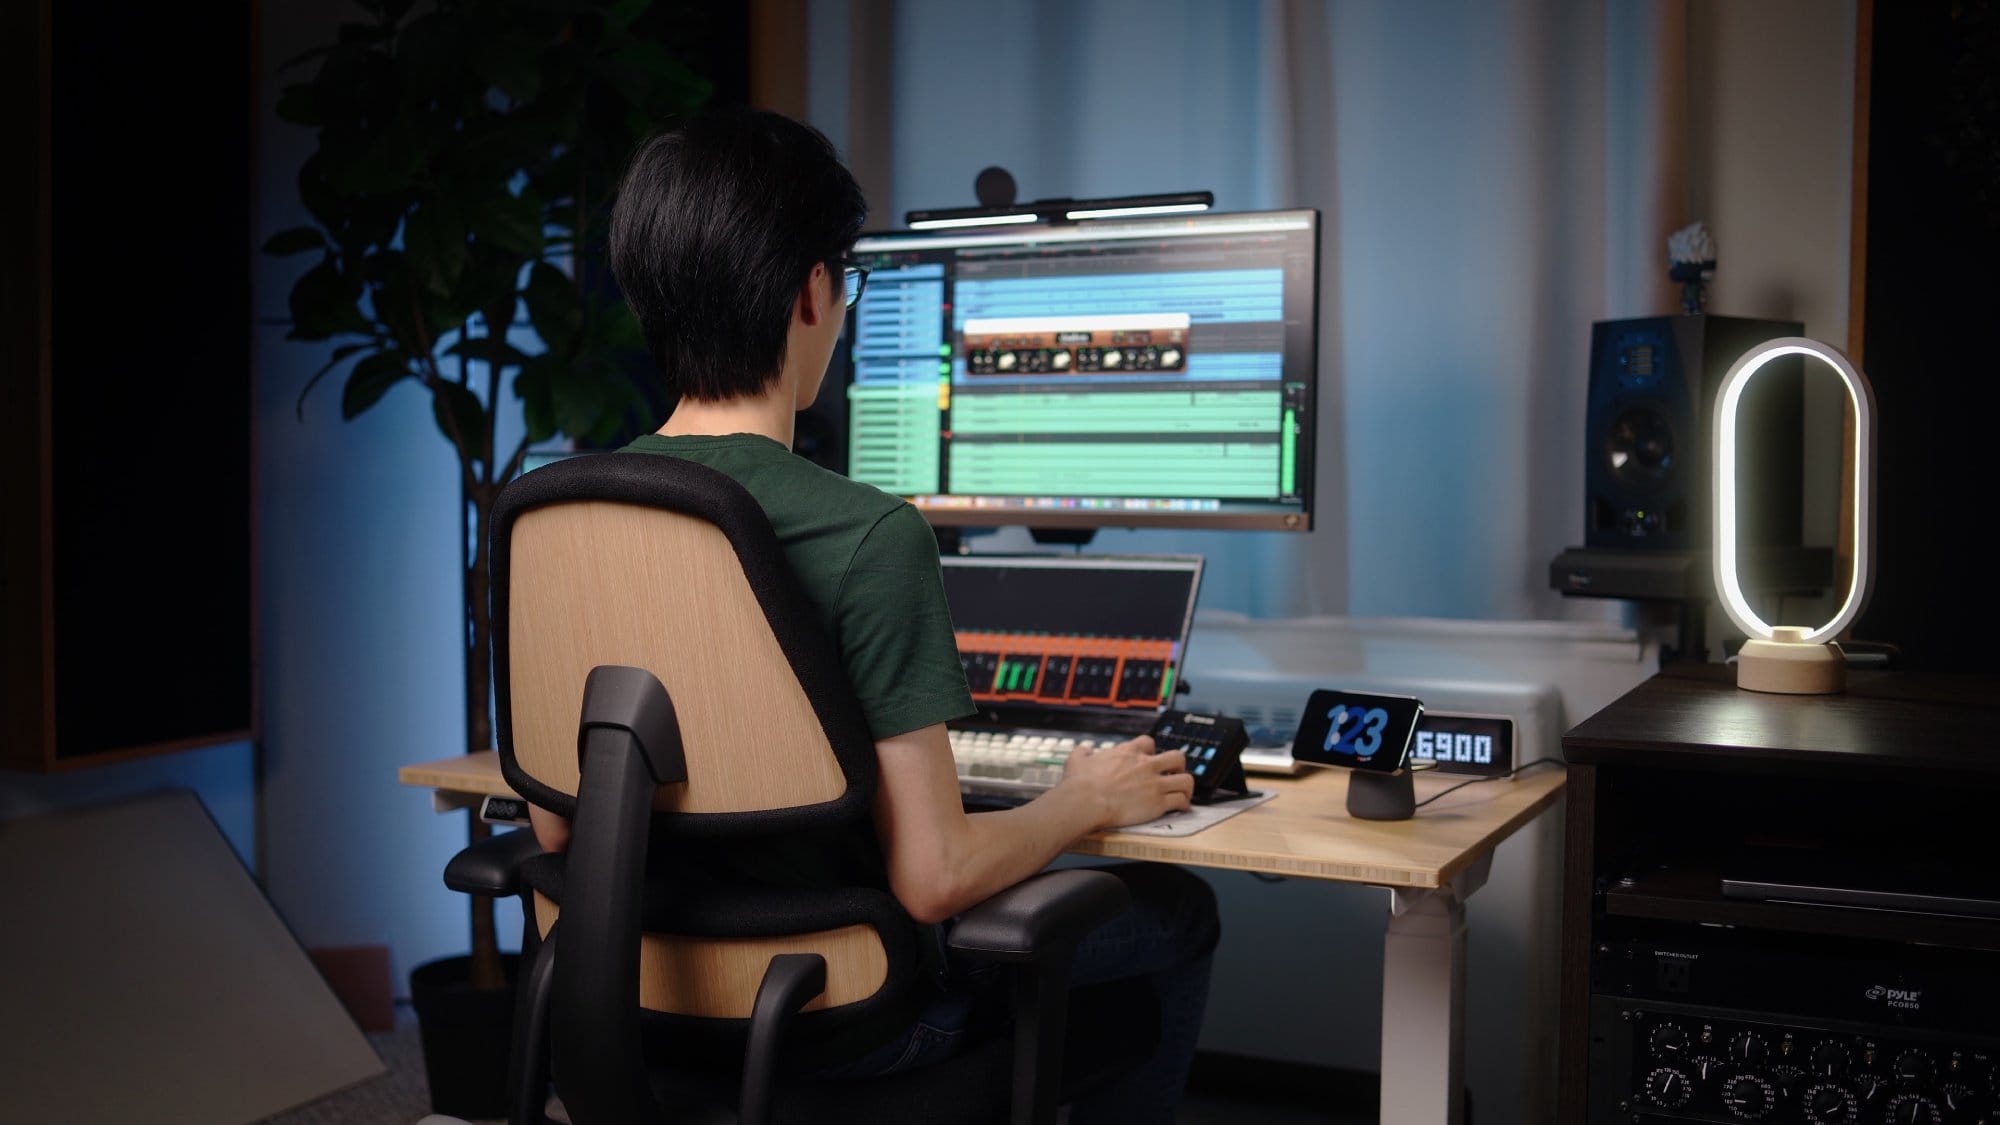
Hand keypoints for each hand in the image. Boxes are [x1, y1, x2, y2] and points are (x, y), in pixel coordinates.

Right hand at [1060, 735, 1195, 827]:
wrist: (1085, 802)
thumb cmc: (1079, 783)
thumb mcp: (1076, 760)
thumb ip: (1083, 752)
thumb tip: (1085, 750)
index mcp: (1127, 753)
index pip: (1149, 742)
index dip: (1151, 751)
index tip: (1148, 759)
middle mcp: (1146, 765)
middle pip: (1177, 757)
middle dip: (1178, 765)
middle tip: (1173, 774)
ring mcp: (1154, 784)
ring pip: (1186, 780)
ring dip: (1186, 786)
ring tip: (1183, 793)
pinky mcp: (1158, 803)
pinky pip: (1181, 800)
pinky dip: (1183, 805)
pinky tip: (1180, 808)